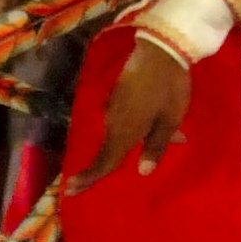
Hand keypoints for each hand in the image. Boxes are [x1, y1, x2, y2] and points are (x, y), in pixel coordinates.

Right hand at [90, 39, 190, 181]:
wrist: (160, 50)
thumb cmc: (169, 88)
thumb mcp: (170, 119)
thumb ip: (157, 145)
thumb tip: (142, 172)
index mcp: (124, 132)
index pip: (105, 161)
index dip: (90, 178)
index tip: (70, 191)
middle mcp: (112, 122)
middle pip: (106, 149)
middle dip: (97, 167)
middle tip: (81, 181)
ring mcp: (112, 106)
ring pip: (112, 134)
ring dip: (111, 148)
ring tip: (109, 162)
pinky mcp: (117, 94)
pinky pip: (117, 120)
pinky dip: (121, 130)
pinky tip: (135, 131)